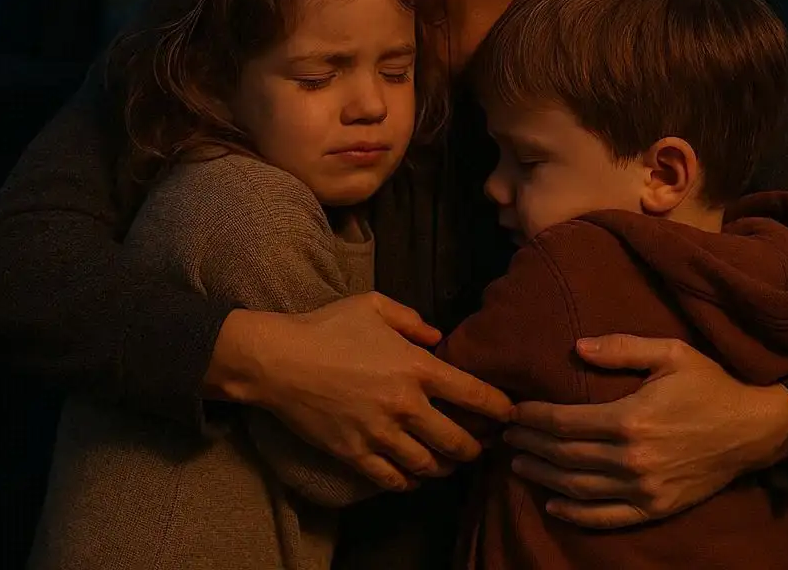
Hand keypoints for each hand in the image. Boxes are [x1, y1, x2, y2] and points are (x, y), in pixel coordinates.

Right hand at [210, 293, 512, 491]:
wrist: (277, 359)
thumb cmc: (326, 326)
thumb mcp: (373, 305)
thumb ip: (412, 320)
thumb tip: (438, 337)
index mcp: (416, 367)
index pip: (474, 395)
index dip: (500, 409)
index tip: (510, 415)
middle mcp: (405, 405)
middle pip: (458, 442)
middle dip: (477, 448)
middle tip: (482, 446)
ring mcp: (380, 434)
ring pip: (429, 466)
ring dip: (446, 467)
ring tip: (451, 462)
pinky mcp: (354, 454)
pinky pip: (393, 480)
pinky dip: (409, 482)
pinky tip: (414, 476)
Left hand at [504, 334, 787, 528]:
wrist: (753, 430)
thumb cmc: (710, 385)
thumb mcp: (671, 353)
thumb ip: (622, 347)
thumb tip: (577, 347)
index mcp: (630, 419)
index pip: (565, 422)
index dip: (534, 417)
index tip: (513, 411)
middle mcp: (632, 459)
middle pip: (565, 454)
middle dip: (531, 444)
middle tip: (506, 436)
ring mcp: (644, 489)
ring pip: (578, 487)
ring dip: (544, 476)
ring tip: (519, 463)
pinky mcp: (656, 507)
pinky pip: (607, 517)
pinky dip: (576, 513)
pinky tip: (553, 503)